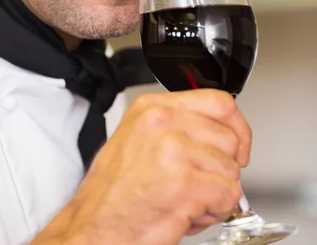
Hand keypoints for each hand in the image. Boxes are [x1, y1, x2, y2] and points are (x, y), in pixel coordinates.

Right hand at [33, 90, 251, 244]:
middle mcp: (162, 121)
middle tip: (199, 181)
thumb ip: (177, 125)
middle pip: (229, 137)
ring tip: (185, 198)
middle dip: (223, 166)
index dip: (236, 127)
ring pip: (232, 169)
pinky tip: (188, 212)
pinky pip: (229, 196)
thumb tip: (216, 129)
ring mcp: (173, 150)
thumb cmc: (114, 194)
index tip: (237, 146)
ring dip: (216, 192)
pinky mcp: (184, 184)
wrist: (94, 230)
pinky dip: (215, 211)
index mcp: (152, 107)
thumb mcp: (139, 139)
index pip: (219, 101)